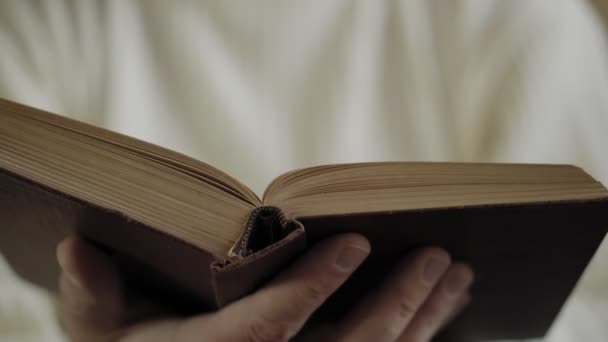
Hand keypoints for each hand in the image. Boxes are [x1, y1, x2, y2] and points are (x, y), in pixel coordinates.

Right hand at [57, 234, 472, 340]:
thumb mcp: (101, 329)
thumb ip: (93, 298)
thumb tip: (75, 250)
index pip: (265, 333)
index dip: (310, 289)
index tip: (355, 240)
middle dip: (397, 306)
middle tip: (439, 254)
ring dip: (423, 321)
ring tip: (458, 274)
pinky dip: (418, 337)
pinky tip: (442, 308)